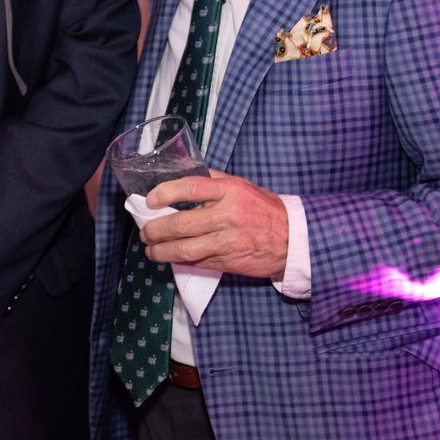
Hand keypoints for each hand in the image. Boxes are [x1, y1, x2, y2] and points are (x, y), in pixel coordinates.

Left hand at [142, 169, 288, 279]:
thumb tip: (183, 176)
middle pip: (182, 224)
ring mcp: (228, 242)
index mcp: (230, 191)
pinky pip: (198, 263)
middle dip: (156, 230)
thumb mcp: (242, 186)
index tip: (150, 200)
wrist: (293, 239)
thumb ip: (214, 180)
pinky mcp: (229, 262)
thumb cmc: (264, 208)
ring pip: (185, 249)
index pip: (191, 187)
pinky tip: (171, 258)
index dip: (166, 193)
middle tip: (146, 232)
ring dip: (162, 251)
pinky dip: (180, 261)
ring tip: (151, 250)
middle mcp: (228, 216)